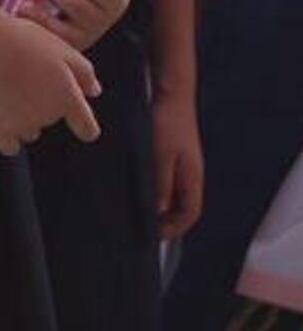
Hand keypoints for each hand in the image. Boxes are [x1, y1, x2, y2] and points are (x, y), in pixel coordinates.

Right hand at [0, 9, 100, 155]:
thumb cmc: (21, 39)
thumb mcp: (62, 48)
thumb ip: (85, 73)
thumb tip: (94, 92)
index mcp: (68, 98)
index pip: (87, 130)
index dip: (83, 125)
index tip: (76, 120)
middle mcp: (49, 116)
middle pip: (51, 122)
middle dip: (43, 106)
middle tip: (27, 80)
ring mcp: (23, 125)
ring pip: (31, 132)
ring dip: (25, 119)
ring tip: (8, 91)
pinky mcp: (0, 129)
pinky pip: (9, 145)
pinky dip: (7, 135)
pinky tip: (0, 114)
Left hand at [153, 87, 204, 237]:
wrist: (171, 93)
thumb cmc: (166, 123)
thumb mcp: (160, 155)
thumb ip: (160, 184)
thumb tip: (158, 211)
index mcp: (192, 178)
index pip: (189, 214)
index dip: (175, 228)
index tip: (155, 237)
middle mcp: (190, 174)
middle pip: (183, 206)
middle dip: (167, 221)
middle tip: (143, 227)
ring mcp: (183, 163)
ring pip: (174, 193)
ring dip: (160, 205)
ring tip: (137, 211)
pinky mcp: (173, 153)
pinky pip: (167, 179)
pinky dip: (156, 189)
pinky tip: (138, 186)